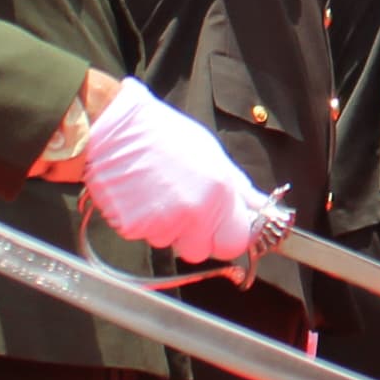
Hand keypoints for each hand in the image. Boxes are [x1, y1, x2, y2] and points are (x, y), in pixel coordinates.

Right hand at [78, 81, 282, 273]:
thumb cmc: (165, 135)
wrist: (116, 128)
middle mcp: (194, 213)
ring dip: (166, 227)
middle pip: (200, 251)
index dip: (226, 237)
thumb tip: (263, 209)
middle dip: (195, 237)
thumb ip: (239, 189)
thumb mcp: (213, 154)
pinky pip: (143, 236)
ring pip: (170, 243)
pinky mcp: (133, 228)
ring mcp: (162, 223)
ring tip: (157, 193)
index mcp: (220, 193)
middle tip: (184, 208)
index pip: (235, 243)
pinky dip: (141, 223)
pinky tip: (138, 196)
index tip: (220, 228)